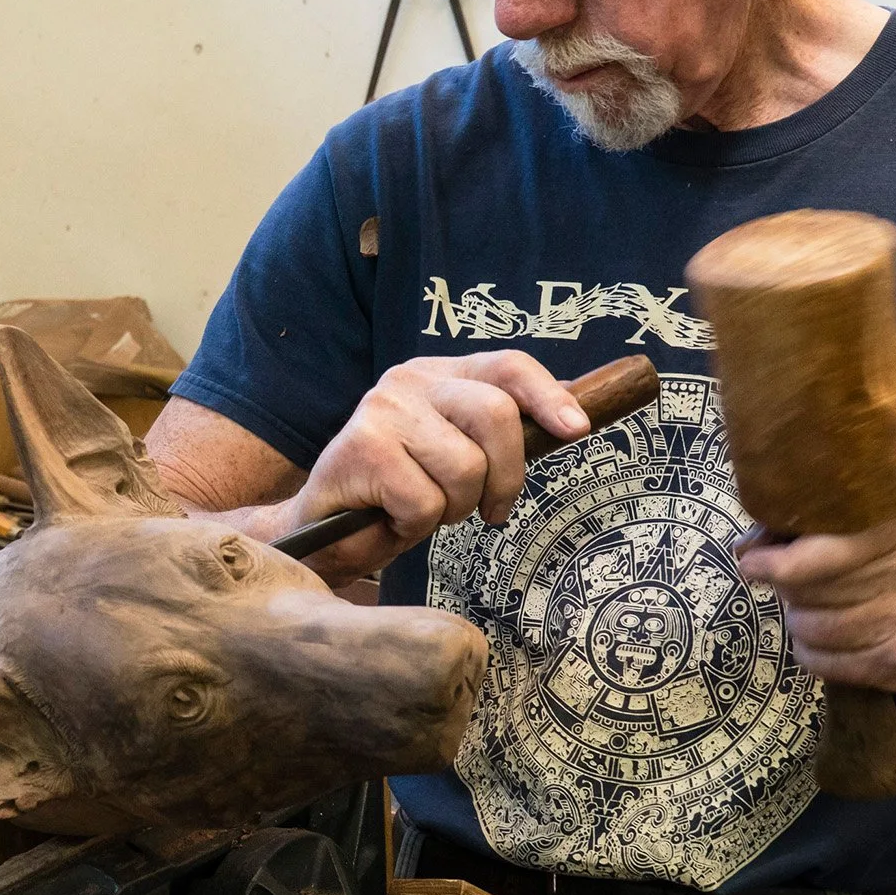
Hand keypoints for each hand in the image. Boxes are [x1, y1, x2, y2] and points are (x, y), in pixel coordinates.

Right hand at [280, 351, 590, 582]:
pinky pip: (426, 502)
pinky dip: (414, 526)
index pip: (507, 366)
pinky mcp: (362, 449)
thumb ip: (500, 435)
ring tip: (421, 509)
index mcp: (439, 375)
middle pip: (495, 414)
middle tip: (486, 509)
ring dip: (453, 509)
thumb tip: (572, 420)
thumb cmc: (397, 494)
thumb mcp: (457, 455)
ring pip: (465, 468)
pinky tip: (390, 518)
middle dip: (505, 477)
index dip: (547, 396)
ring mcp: (383, 410)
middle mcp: (409, 381)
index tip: (576, 430)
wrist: (319, 528)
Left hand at [735, 499, 895, 694]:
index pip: (822, 547)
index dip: (777, 559)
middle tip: (791, 591)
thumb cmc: (894, 569)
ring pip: (814, 625)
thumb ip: (809, 530)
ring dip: (797, 622)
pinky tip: (819, 644)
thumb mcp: (868, 533)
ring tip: (808, 616)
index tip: (752, 563)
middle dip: (788, 590)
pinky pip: (825, 661)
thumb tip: (746, 549)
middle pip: (810, 587)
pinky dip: (808, 653)